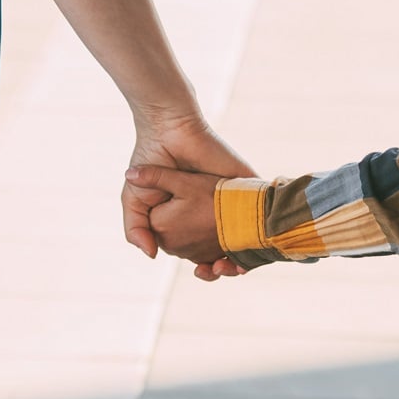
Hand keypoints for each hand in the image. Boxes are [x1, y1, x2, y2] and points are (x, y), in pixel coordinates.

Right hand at [124, 109, 251, 279]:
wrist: (168, 128)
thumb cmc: (150, 160)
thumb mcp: (135, 200)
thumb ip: (136, 229)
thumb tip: (151, 256)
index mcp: (189, 218)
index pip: (202, 252)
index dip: (205, 267)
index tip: (202, 270)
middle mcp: (213, 211)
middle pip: (226, 249)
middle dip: (225, 265)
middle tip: (218, 269)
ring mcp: (231, 199)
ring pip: (247, 237)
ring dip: (245, 255)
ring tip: (232, 262)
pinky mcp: (245, 182)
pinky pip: (262, 210)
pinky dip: (263, 230)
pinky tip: (254, 243)